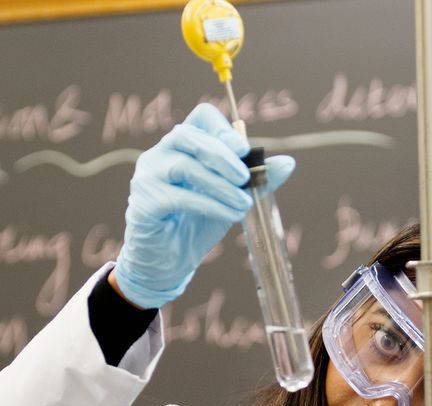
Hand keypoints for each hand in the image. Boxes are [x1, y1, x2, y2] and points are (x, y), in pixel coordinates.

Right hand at [114, 103, 294, 308]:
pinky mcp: (143, 202)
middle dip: (221, 155)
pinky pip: (177, 196)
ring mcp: (147, 176)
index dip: (222, 128)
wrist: (170, 262)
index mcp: (183, 146)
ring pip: (184, 165)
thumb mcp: (232, 198)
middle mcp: (160, 154)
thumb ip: (256, 180)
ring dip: (219, 184)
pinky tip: (228, 214)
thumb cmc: (197, 223)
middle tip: (245, 178)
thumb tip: (288, 163)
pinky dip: (208, 204)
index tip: (244, 151)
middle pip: (187, 135)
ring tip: (242, 203)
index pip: (200, 117)